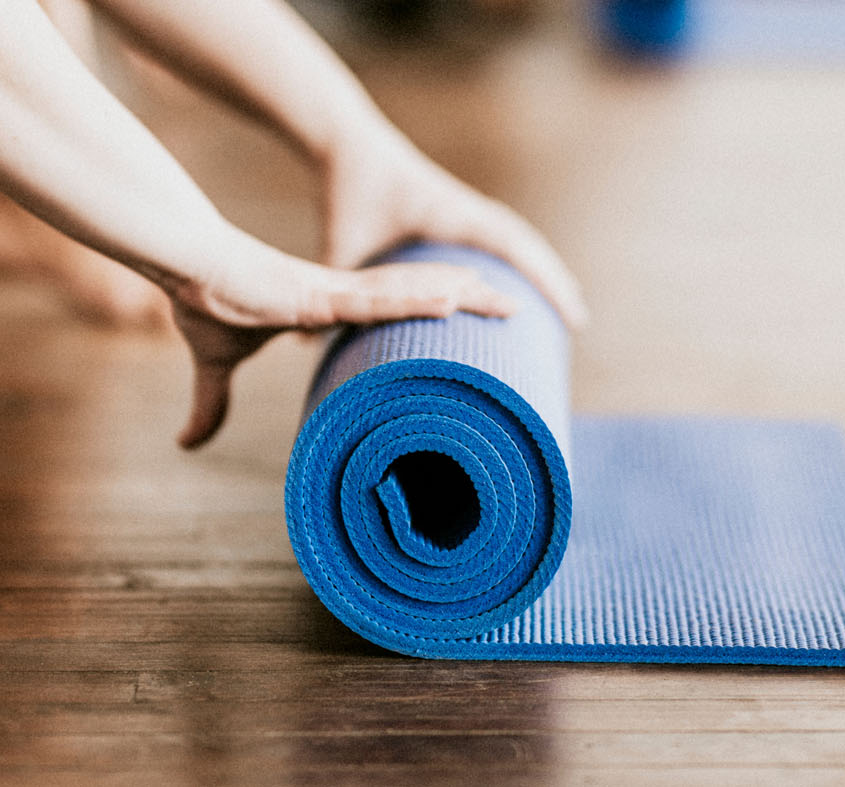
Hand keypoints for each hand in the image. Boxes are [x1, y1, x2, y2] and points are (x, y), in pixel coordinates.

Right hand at [172, 253, 515, 448]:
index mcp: (333, 305)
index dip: (432, 310)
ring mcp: (338, 291)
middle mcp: (347, 295)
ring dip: (458, 296)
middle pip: (420, 296)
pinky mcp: (323, 292)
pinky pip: (380, 297)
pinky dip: (415, 299)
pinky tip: (453, 298)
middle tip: (514, 306)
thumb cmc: (205, 303)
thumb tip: (187, 444)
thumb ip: (212, 404)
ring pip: (411, 293)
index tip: (467, 318)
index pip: (396, 309)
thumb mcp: (215, 365)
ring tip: (504, 299)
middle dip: (468, 301)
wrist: (186, 268)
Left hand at [319, 128, 588, 327]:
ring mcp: (468, 211)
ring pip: (521, 241)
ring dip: (544, 270)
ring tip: (566, 307)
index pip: (510, 245)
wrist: (348, 144)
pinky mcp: (462, 212)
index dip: (541, 277)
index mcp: (451, 215)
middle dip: (554, 281)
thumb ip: (335, 287)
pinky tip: (532, 284)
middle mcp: (468, 211)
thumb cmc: (347, 192)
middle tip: (578, 322)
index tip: (563, 310)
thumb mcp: (341, 245)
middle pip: (527, 246)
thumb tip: (304, 347)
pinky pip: (504, 237)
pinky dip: (524, 258)